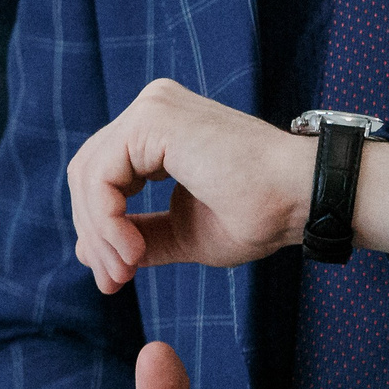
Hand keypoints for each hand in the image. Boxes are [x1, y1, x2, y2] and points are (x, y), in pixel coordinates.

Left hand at [67, 78, 388, 292]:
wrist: (302, 198)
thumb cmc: (260, 213)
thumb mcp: (183, 232)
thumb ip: (138, 235)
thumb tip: (87, 253)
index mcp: (159, 128)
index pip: (102, 175)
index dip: (99, 229)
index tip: (116, 278)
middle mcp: (152, 108)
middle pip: (87, 172)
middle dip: (94, 233)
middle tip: (113, 282)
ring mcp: (152, 107)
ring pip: (88, 174)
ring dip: (100, 232)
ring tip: (127, 270)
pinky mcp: (153, 118)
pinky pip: (101, 174)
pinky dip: (107, 219)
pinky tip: (133, 251)